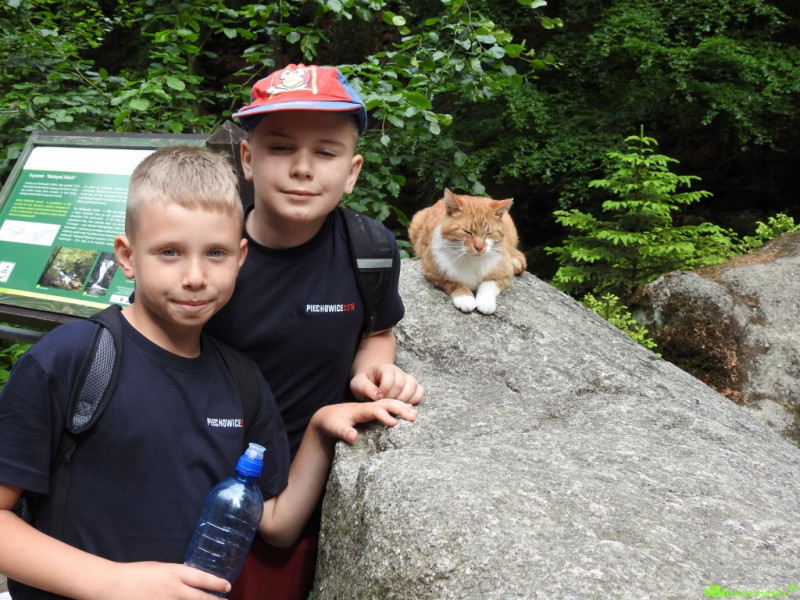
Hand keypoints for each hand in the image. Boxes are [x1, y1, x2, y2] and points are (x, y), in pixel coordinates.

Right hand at [105, 562, 230, 599]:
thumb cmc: (137, 574)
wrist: (112, 585)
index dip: (216, 584)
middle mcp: (173, 589)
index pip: (202, 578)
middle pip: (200, 598)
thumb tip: (192, 583)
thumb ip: (177, 576)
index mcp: (174, 573)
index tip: (227, 587)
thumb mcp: (161, 569)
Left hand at [312, 399, 417, 443]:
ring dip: (403, 407)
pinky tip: (410, 410)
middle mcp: (368, 406)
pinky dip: (400, 406)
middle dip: (399, 409)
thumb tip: (353, 437)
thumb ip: (343, 432)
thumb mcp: (334, 428)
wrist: (329, 415)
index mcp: (360, 410)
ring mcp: (372, 406)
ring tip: (415, 414)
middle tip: (413, 418)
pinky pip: (389, 404)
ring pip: (390, 402)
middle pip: (386, 403)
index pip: (375, 410)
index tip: (394, 424)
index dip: (384, 416)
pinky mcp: (374, 409)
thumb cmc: (332, 422)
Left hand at [350, 364, 424, 404]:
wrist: (371, 382)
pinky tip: (404, 405)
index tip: (378, 398)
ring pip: (413, 386)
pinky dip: (415, 399)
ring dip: (404, 399)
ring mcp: (407, 378)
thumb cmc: (364, 383)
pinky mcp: (413, 386)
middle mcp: (398, 371)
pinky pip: (420, 391)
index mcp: (384, 368)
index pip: (389, 376)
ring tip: (394, 405)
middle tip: (385, 403)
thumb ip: (366, 388)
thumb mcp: (358, 384)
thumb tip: (377, 396)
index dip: (384, 389)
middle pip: (402, 383)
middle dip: (393, 397)